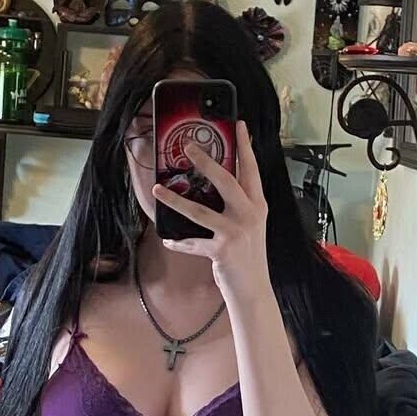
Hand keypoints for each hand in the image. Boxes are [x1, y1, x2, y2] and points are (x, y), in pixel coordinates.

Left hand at [151, 119, 270, 302]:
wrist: (253, 290)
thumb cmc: (248, 257)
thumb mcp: (250, 226)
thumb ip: (238, 206)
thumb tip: (213, 186)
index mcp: (258, 206)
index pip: (252, 170)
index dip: (245, 147)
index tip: (239, 125)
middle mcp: (250, 215)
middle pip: (226, 181)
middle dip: (206, 162)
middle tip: (188, 146)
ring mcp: (236, 232)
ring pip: (200, 210)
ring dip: (175, 200)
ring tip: (158, 190)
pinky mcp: (222, 250)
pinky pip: (193, 242)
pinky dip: (179, 242)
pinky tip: (168, 240)